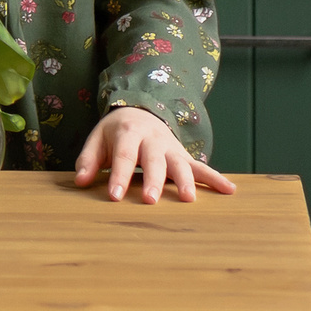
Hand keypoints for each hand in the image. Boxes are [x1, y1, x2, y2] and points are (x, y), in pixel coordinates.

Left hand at [71, 106, 235, 203]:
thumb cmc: (116, 132)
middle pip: (153, 161)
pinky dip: (216, 178)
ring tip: (189, 199)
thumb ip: (89, 160)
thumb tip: (81, 182)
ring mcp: (171, 147)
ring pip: (181, 164)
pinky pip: (202, 167)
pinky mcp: (184, 156)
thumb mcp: (98, 139)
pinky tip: (230, 190)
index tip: (115, 197)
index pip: (123, 156)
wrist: (141, 110)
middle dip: (152, 181)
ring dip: (186, 181)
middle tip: (150, 201)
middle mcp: (153, 139)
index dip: (119, 176)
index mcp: (128, 132)